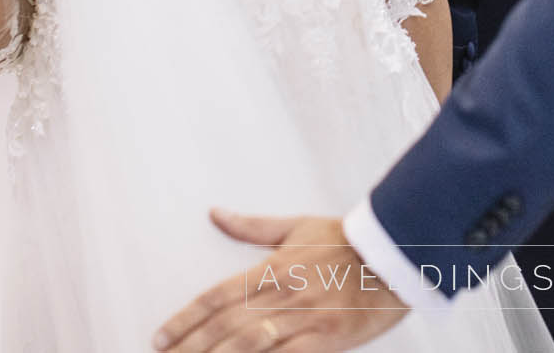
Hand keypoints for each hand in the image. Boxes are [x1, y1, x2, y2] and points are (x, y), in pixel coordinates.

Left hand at [154, 211, 407, 352]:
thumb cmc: (346, 241)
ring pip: (249, 345)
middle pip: (225, 326)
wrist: (394, 253)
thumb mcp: (297, 227)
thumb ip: (252, 227)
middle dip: (190, 347)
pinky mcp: (326, 338)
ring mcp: (304, 319)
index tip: (159, 338)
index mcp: (271, 268)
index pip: (215, 297)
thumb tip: (215, 213)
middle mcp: (282, 295)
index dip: (184, 320)